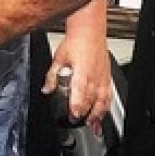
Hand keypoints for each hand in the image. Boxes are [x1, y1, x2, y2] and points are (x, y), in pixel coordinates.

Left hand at [42, 3, 111, 125]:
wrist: (90, 30)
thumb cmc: (76, 42)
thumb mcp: (59, 58)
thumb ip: (52, 76)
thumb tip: (46, 90)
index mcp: (82, 71)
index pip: (80, 92)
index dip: (77, 105)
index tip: (74, 115)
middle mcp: (94, 75)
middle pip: (91, 99)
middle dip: (85, 113)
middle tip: (78, 122)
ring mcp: (103, 77)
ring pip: (103, 100)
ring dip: (98, 114)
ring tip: (92, 125)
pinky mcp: (107, 76)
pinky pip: (109, 95)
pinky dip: (106, 106)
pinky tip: (102, 114)